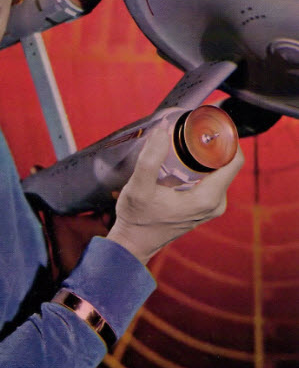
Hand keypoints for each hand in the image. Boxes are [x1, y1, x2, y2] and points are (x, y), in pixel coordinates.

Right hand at [107, 124, 243, 264]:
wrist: (133, 243)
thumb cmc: (137, 219)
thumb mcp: (139, 187)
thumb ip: (150, 158)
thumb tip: (163, 130)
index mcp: (208, 198)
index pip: (234, 159)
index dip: (226, 137)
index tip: (206, 125)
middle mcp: (215, 203)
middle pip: (226, 162)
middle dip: (211, 143)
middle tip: (189, 130)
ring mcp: (211, 206)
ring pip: (218, 169)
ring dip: (204, 154)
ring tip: (183, 141)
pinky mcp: (204, 207)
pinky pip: (211, 178)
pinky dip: (200, 165)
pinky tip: (182, 159)